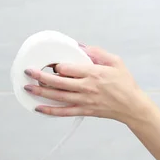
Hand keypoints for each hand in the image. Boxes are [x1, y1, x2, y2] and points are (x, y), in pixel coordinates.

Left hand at [23, 45, 147, 121]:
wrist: (132, 106)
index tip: (51, 63)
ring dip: (40, 92)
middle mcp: (86, 87)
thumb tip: (81, 47)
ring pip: (58, 97)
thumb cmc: (125, 84)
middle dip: (39, 76)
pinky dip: (50, 111)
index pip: (67, 68)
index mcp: (93, 73)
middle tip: (28, 72)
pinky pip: (64, 112)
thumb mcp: (115, 61)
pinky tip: (39, 108)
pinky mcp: (85, 110)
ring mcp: (84, 100)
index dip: (56, 65)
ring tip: (27, 88)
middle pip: (57, 82)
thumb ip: (98, 53)